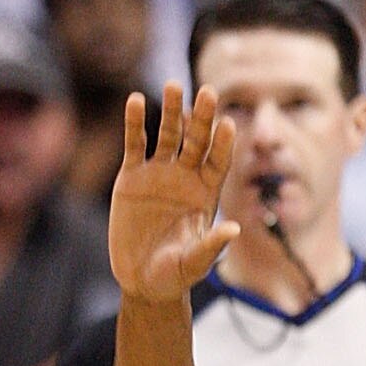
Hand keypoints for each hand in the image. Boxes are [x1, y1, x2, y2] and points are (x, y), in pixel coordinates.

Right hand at [107, 84, 238, 304]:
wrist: (143, 279)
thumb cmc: (176, 274)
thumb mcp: (194, 263)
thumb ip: (211, 246)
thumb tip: (233, 229)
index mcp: (207, 193)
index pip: (219, 161)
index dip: (223, 144)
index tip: (229, 123)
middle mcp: (186, 177)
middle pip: (197, 140)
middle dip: (201, 117)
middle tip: (207, 91)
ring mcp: (159, 173)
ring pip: (168, 135)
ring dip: (171, 111)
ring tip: (172, 86)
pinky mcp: (132, 175)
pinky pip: (135, 144)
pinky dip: (135, 123)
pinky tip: (135, 101)